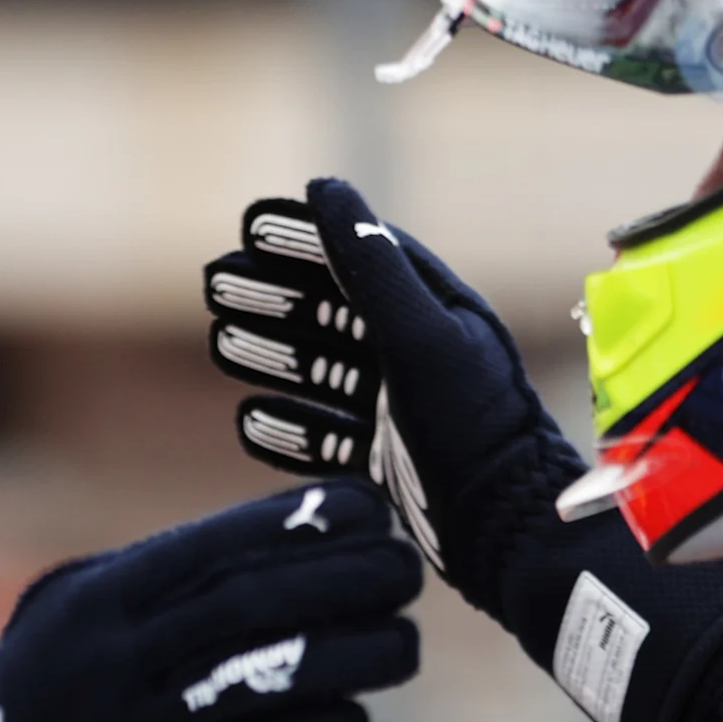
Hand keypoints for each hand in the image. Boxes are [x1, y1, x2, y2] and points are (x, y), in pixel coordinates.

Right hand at [0, 478, 418, 721]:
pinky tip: (355, 717)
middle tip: (408, 570)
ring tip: (404, 645)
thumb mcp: (70, 605)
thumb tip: (282, 535)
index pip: (214, 548)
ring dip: (353, 659)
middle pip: (254, 608)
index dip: (299, 524)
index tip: (367, 509)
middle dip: (346, 581)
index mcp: (97, 601)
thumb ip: (157, 573)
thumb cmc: (44, 683)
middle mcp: (113, 663)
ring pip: (268, 684)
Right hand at [205, 178, 580, 617]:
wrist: (508, 533)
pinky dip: (288, 426)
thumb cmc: (473, 428)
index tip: (248, 223)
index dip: (304, 236)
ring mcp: (402, 408)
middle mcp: (418, 353)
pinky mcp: (391, 459)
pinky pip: (328, 434)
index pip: (361, 255)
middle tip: (213, 280)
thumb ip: (370, 265)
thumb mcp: (420, 338)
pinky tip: (248, 418)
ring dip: (270, 355)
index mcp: (435, 309)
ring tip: (218, 343)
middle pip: (331, 312)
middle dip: (271, 295)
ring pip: (322, 371)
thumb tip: (325, 189)